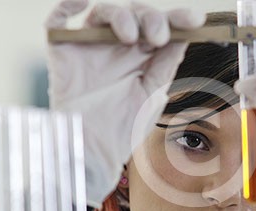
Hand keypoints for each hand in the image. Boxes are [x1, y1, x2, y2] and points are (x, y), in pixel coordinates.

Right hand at [45, 0, 204, 206]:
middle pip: (135, 15)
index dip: (178, 19)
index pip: (160, 28)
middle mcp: (116, 47)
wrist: (92, 151)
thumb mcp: (151, 95)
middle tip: (159, 37)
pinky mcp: (62, 51)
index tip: (196, 21)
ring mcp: (89, 47)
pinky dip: (67, 5)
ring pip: (104, 13)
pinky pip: (60, 20)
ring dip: (120, 16)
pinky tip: (82, 2)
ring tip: (130, 37)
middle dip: (151, 19)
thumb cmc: (123, 128)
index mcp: (142, 56)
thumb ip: (164, 65)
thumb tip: (184, 36)